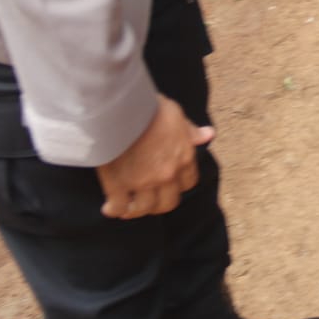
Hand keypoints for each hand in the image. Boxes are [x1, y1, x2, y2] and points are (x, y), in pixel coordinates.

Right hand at [97, 95, 214, 219]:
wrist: (121, 110)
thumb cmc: (149, 108)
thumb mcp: (176, 115)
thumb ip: (190, 131)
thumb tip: (209, 134)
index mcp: (183, 158)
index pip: (188, 183)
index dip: (178, 184)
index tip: (169, 183)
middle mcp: (167, 175)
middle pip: (168, 202)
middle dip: (159, 203)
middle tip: (148, 200)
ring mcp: (143, 183)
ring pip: (144, 208)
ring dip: (136, 209)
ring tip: (128, 207)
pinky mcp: (119, 186)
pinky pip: (119, 207)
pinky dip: (114, 210)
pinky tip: (110, 208)